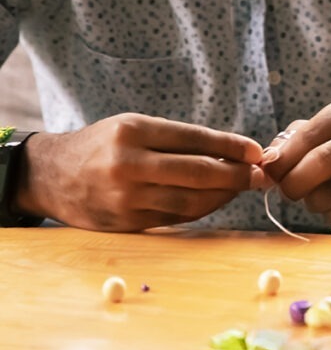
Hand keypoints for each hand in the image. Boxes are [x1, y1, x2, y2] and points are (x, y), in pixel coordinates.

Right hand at [19, 114, 263, 231]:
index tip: (257, 152)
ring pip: (190, 200)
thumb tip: (232, 152)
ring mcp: (126, 197)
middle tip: (260, 174)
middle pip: (197, 173)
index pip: (195, 139)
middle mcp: (129, 165)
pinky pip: (175, 217)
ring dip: (223, 195)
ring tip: (242, 187)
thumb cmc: (103, 144)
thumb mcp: (134, 127)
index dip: (231, 147)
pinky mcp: (125, 222)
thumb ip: (178, 139)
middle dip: (235, 175)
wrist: (50, 175)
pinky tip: (217, 199)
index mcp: (133, 131)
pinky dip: (201, 209)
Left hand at [259, 100, 330, 226]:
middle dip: (292, 185)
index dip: (279, 161)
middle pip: (317, 164)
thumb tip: (266, 163)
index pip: (303, 137)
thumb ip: (292, 140)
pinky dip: (330, 214)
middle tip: (288, 190)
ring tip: (322, 194)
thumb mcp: (328, 130)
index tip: (271, 173)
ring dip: (312, 202)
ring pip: (324, 197)